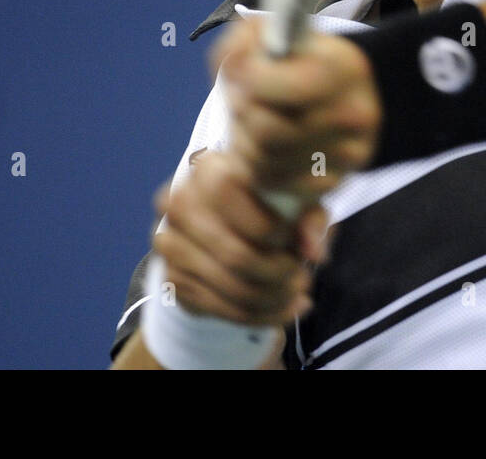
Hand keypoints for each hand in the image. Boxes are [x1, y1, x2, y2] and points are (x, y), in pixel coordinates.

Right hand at [152, 149, 327, 324]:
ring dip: (274, 299)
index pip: (244, 211)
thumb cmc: (265, 204)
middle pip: (237, 256)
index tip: (296, 244)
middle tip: (303, 279)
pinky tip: (284, 309)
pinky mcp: (172, 278)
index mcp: (209, 170)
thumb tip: (315, 254)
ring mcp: (170, 243)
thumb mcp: (294, 200)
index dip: (279, 234)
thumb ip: (310, 218)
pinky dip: (261, 315)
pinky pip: (222, 308)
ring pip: (232, 288)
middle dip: (280, 275)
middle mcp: (179, 203)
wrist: (219, 224)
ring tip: (298, 294)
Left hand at [212, 16, 382, 201]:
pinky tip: (265, 146)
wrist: (349, 91)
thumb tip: (233, 61)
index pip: (268, 85)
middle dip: (241, 114)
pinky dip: (258, 168)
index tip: (241, 70)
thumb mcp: (282, 33)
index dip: (243, 78)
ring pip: (263, 162)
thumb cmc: (306, 61)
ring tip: (254, 120)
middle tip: (244, 98)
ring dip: (244, 142)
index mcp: (342, 69)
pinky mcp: (333, 183)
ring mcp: (346, 155)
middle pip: (263, 130)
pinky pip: (273, 184)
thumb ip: (246, 38)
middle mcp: (352, 114)